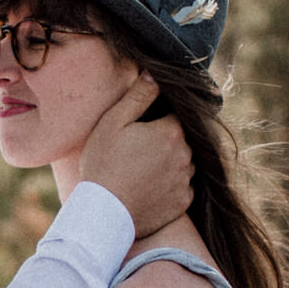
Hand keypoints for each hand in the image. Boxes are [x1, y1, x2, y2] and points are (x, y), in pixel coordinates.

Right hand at [74, 75, 191, 233]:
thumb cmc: (103, 164)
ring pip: (183, 162)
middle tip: (137, 149)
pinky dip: (170, 185)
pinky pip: (182, 187)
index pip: (174, 115)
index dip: (157, 119)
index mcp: (171, 132)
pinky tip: (149, 187)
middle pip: (180, 139)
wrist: (104, 213)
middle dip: (164, 140)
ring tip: (142, 170)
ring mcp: (185, 180)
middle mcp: (185, 155)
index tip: (141, 128)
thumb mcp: (113, 122)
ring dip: (169, 162)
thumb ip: (138, 96)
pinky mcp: (183, 202)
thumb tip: (155, 74)